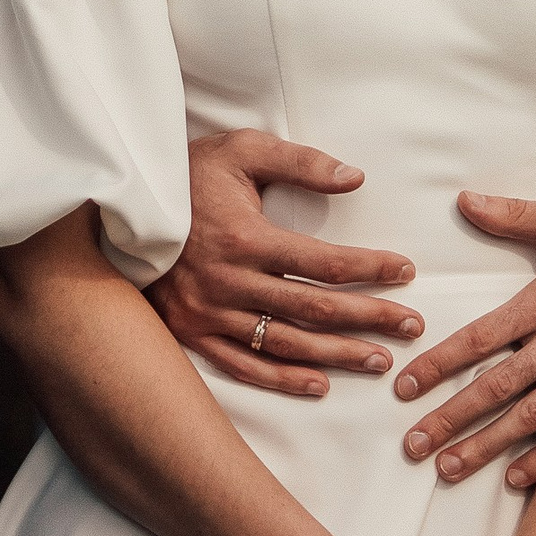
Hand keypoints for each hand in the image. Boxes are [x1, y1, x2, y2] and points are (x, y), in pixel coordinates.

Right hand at [149, 129, 420, 399]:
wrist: (123, 206)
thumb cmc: (188, 174)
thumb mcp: (241, 150)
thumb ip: (299, 162)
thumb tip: (354, 178)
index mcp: (245, 237)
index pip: (324, 262)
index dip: (370, 268)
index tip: (406, 271)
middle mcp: (229, 281)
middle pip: (314, 309)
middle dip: (370, 318)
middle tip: (412, 325)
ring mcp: (208, 313)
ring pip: (285, 343)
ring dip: (337, 355)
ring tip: (380, 360)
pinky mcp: (191, 331)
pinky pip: (243, 365)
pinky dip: (283, 379)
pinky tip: (319, 385)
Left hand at [395, 195, 535, 488]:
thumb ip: (518, 215)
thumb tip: (466, 201)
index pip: (481, 338)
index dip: (439, 364)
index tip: (406, 388)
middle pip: (498, 387)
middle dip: (451, 418)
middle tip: (414, 445)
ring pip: (533, 416)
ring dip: (489, 445)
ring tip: (451, 468)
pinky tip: (518, 476)